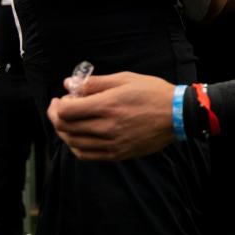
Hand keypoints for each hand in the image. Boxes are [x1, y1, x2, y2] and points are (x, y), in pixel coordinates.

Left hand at [47, 72, 175, 160]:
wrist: (178, 114)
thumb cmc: (154, 93)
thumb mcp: (126, 79)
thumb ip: (95, 82)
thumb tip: (69, 84)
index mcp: (108, 105)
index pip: (66, 111)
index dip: (57, 105)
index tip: (60, 99)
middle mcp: (107, 126)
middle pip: (66, 127)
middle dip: (56, 117)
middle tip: (59, 109)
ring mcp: (112, 143)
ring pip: (73, 142)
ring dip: (64, 132)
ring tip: (68, 122)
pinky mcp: (118, 154)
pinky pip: (86, 155)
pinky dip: (76, 146)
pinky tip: (78, 138)